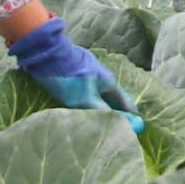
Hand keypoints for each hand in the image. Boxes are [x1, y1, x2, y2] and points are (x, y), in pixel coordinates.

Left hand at [9, 15, 142, 128]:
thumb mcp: (87, 100)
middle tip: (119, 129)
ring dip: (104, 107)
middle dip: (118, 112)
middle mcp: (103, 77)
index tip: (136, 129)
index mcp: (109, 82)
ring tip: (103, 122)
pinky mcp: (78, 74)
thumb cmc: (70, 78)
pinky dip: (92, 102)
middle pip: (114, 98)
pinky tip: (86, 110)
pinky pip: (90, 92)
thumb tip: (120, 124)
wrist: (48, 55)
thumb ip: (103, 112)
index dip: (131, 116)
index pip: (126, 102)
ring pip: (101, 95)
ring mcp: (90, 74)